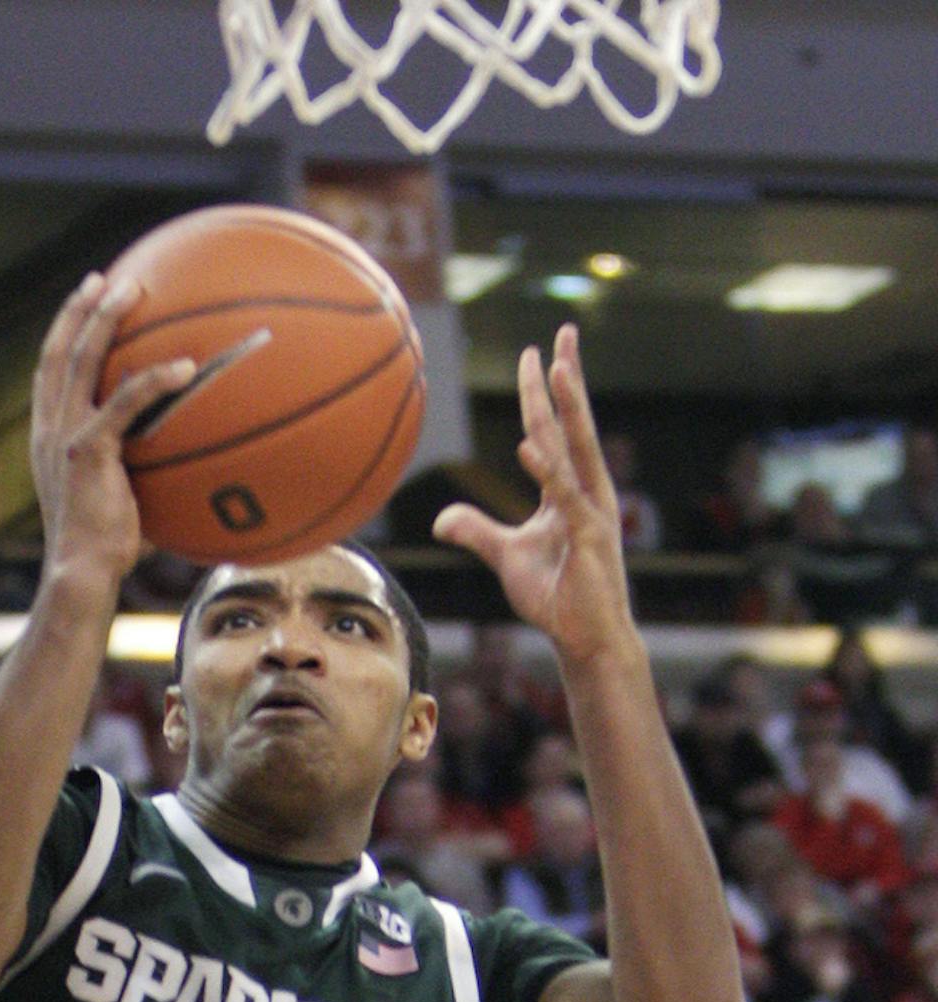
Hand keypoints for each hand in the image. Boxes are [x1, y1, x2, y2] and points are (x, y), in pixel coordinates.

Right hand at [31, 273, 196, 593]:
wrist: (81, 574)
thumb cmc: (103, 550)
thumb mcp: (112, 499)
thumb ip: (131, 469)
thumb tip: (178, 462)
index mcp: (48, 438)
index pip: (50, 372)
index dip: (65, 331)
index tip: (86, 299)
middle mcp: (49, 429)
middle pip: (59, 351)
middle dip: (81, 309)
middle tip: (108, 279)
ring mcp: (64, 437)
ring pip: (83, 359)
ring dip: (108, 319)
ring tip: (137, 290)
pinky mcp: (87, 450)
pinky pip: (125, 401)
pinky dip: (156, 379)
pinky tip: (188, 366)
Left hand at [434, 328, 637, 667]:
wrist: (585, 638)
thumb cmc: (556, 596)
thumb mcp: (507, 557)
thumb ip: (477, 531)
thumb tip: (441, 519)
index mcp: (567, 490)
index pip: (552, 431)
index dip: (542, 393)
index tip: (535, 353)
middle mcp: (585, 490)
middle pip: (571, 424)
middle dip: (566, 378)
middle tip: (561, 333)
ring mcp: (591, 510)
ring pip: (576, 448)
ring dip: (566, 407)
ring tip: (554, 368)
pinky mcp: (589, 536)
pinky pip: (565, 497)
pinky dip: (548, 471)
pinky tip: (529, 446)